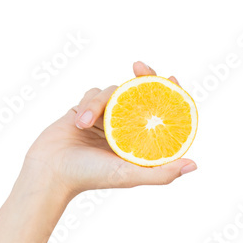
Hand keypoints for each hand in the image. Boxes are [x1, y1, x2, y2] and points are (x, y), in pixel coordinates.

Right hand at [20, 61, 196, 198]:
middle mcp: (125, 130)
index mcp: (139, 144)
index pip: (160, 115)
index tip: (173, 79)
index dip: (170, 96)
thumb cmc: (89, 177)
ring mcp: (105, 120)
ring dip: (98, 105)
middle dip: (143, 78)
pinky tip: (79, 123)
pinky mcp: (84, 112)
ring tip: (84, 126)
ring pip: (112, 94)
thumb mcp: (129, 175)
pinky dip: (87, 105)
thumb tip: (193, 165)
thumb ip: (161, 173)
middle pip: (140, 96)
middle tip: (140, 66)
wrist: (49, 172)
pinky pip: (93, 94)